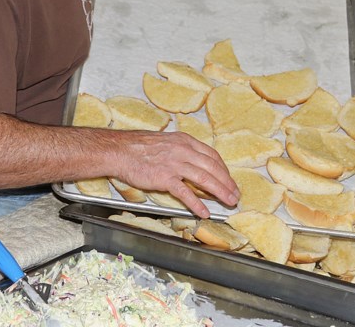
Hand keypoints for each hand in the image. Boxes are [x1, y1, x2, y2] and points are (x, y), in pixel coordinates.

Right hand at [111, 130, 239, 217]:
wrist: (119, 150)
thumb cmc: (139, 147)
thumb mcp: (166, 141)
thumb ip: (181, 150)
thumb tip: (194, 163)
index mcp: (184, 141)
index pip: (212, 155)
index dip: (224, 169)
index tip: (229, 180)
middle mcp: (183, 150)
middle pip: (213, 168)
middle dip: (227, 182)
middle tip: (235, 194)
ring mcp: (174, 164)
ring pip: (204, 179)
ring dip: (220, 192)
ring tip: (228, 202)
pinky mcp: (164, 177)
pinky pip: (185, 192)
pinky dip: (197, 203)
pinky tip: (204, 212)